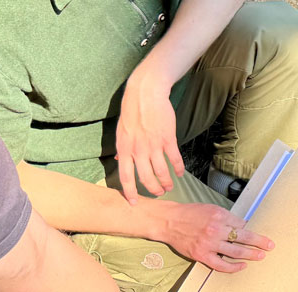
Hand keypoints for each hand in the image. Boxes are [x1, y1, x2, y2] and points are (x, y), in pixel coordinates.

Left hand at [115, 76, 182, 204]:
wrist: (146, 94)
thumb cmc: (132, 110)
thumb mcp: (121, 131)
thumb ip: (121, 147)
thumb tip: (117, 158)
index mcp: (124, 149)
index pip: (125, 177)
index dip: (130, 192)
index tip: (134, 203)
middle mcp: (138, 151)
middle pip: (145, 178)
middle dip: (152, 189)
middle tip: (158, 193)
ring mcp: (154, 145)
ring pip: (161, 171)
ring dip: (166, 182)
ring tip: (169, 186)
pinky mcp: (168, 139)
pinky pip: (174, 158)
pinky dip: (178, 168)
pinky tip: (180, 173)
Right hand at [155, 202, 272, 272]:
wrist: (169, 221)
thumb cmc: (190, 213)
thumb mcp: (211, 209)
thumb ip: (226, 217)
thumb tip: (241, 225)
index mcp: (220, 215)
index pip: (241, 224)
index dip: (249, 228)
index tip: (255, 232)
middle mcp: (216, 229)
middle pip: (243, 237)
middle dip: (259, 242)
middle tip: (270, 245)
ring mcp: (209, 243)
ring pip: (235, 251)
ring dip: (251, 254)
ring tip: (261, 255)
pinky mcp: (202, 255)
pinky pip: (221, 264)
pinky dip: (233, 267)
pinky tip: (242, 266)